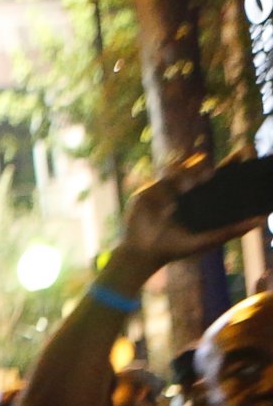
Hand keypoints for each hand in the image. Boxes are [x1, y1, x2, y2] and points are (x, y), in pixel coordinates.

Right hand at [109, 155, 266, 286]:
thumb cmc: (175, 249)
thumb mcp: (206, 241)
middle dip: (204, 165)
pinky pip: (161, 179)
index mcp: (203, 196)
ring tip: (188, 187)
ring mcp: (167, 188)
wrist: (144, 254)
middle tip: (209, 175)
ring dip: (186, 173)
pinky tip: (172, 196)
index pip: (221, 172)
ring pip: (180, 167)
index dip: (233, 161)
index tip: (246, 152)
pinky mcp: (149, 190)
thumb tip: (261, 221)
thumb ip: (231, 231)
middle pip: (199, 165)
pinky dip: (168, 184)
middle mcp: (185, 188)